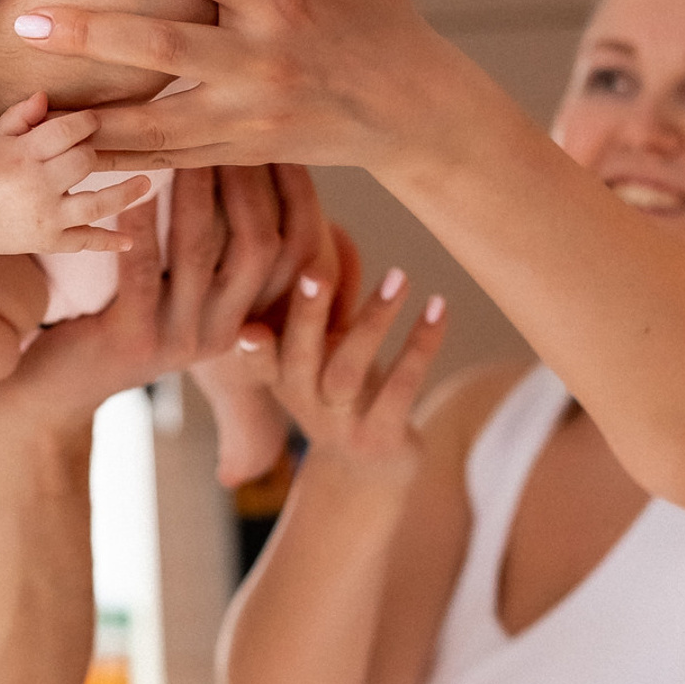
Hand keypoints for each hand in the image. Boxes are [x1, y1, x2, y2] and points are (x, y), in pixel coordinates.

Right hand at [0, 92, 151, 255]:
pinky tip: (129, 241)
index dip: (86, 122)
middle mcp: (39, 186)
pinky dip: (108, 243)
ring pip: (97, 204)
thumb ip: (20, 115)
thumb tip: (45, 95)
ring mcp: (48, 217)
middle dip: (95, 151)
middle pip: (85, 162)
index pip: (67, 130)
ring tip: (146, 182)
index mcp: (24, 155)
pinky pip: (84, 242)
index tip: (93, 120)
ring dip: (126, 194)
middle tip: (97, 148)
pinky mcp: (51, 241)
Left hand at [0, 166, 293, 427]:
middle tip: (236, 129)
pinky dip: (140, 225)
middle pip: (261, 247)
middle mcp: (225, 332)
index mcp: (248, 317)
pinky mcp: (134, 340)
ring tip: (187, 144)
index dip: (297, 192)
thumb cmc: (126, 319)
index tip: (285, 138)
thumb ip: (219, 248)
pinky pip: (141, 273)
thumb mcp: (184, 291)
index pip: (296, 249)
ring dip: (196, 191)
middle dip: (251, 181)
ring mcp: (181, 341)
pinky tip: (133, 189)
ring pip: (201, 252)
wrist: (64, 387)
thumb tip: (256, 166)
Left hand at [14, 0, 464, 172]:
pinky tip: (72, 150)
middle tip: (28, 21)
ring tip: (30, 106)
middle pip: (160, 48)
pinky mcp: (243, 152)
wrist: (414, 113)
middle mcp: (261, 62)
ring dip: (90, 117)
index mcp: (282, 3)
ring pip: (155, 123)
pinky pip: (170, 159)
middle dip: (91, 35)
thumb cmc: (382, 22)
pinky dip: (121, 158)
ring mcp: (249, 117)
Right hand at [241, 225, 447, 486]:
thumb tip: (308, 213)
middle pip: (296, 354)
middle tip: (315, 271)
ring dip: (374, 321)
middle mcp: (298, 398)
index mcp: (276, 370)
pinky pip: (399, 389)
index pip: (253, 344)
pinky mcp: (378, 437)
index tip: (244, 300)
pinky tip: (440, 309)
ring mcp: (337, 423)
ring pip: (348, 370)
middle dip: (305, 314)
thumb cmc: (339, 387)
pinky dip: (420, 347)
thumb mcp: (315, 344)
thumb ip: (309, 294)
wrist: (366, 470)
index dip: (246, 326)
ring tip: (401, 277)